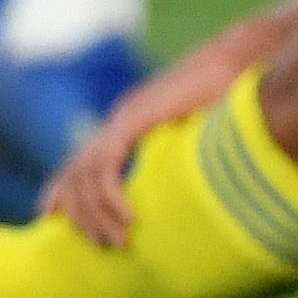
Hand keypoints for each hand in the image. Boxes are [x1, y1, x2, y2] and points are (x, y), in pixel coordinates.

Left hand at [40, 35, 250, 247]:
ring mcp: (125, 117)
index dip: (63, 191)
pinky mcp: (136, 119)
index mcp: (131, 121)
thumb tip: (191, 190)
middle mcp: (121, 119)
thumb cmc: (233, 91)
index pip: (81, 161)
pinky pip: (106, 166)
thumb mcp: (204, 131)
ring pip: (85, 175)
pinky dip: (110, 196)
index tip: (53, 218)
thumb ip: (186, 154)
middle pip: (75, 174)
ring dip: (97, 214)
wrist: (244, 53)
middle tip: (106, 244)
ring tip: (120, 240)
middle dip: (83, 216)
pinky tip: (130, 217)